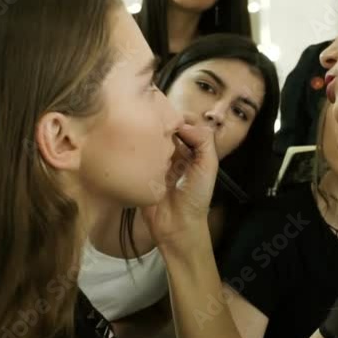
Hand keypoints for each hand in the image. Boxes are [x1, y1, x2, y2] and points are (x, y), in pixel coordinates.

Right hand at [142, 123, 218, 254]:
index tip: (167, 111)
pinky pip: (135, 156)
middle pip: (163, 129)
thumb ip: (203, 141)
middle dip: (158, 121)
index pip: (183, 124)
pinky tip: (129, 142)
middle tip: (149, 114)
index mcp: (189, 150)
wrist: (177, 226)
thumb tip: (182, 124)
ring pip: (148, 139)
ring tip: (138, 126)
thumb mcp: (208, 166)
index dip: (177, 116)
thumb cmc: (196, 196)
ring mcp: (153, 162)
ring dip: (145, 133)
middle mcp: (171, 153)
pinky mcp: (139, 172)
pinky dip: (133, 148)